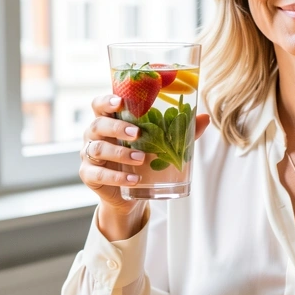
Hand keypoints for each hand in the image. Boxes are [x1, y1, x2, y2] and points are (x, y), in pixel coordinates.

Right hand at [81, 94, 209, 238]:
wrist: (129, 193)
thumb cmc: (142, 159)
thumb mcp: (159, 144)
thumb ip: (179, 131)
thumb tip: (204, 118)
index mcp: (109, 120)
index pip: (99, 104)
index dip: (106, 101)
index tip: (120, 101)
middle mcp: (95, 135)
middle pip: (97, 124)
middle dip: (117, 127)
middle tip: (137, 133)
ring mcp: (89, 156)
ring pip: (98, 149)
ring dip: (120, 153)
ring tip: (140, 158)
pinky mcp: (89, 176)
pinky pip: (99, 175)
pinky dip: (117, 177)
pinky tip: (134, 179)